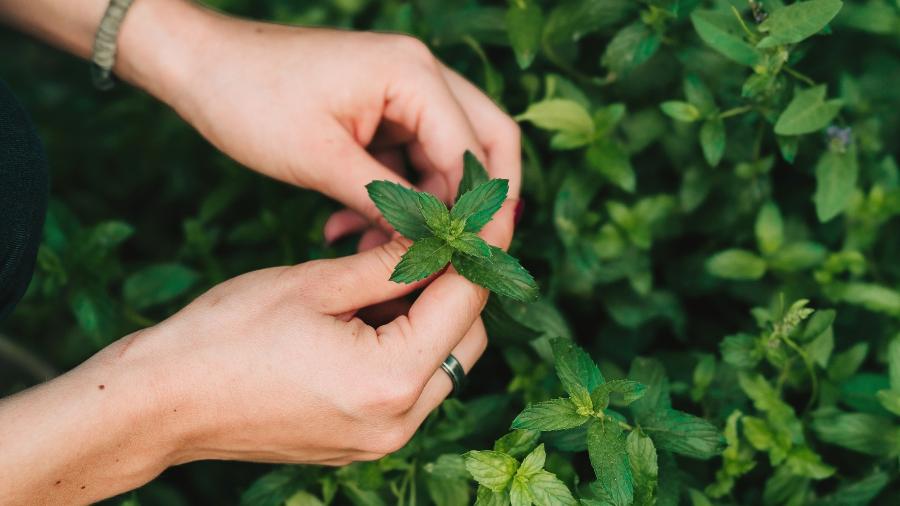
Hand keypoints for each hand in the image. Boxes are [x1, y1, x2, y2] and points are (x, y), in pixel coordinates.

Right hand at [0, 209, 512, 503]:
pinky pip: (409, 390)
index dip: (477, 253)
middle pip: (466, 341)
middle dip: (455, 288)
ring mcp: (380, 440)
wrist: (163, 401)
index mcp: (390, 379)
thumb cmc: (226, 335)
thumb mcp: (316, 283)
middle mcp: (398, 422)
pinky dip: (404, 348)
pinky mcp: (362, 443)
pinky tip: (367, 314)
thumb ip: (391, 263)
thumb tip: (439, 237)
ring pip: (442, 366)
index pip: (465, 304)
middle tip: (426, 243)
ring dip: (429, 319)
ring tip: (385, 277)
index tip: (482, 218)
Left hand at [123, 1, 520, 248]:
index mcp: (413, 75)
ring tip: (376, 249)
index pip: (474, 151)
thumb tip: (434, 245)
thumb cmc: (250, 99)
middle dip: (474, 205)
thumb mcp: (321, 160)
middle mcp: (420, 75)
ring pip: (445, 159)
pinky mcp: (381, 110)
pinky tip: (353, 228)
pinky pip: (408, 159)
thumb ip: (388, 202)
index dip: (479, 212)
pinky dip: (394, 197)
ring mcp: (402, 91)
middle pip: (483, 144)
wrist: (198, 66)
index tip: (471, 263)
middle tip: (461, 257)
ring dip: (424, 208)